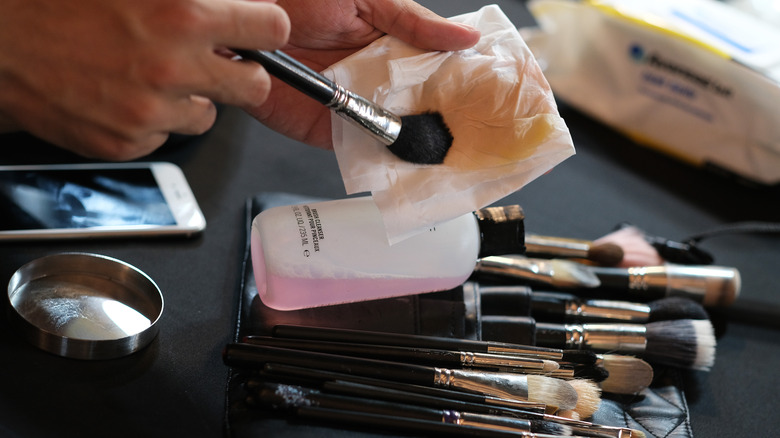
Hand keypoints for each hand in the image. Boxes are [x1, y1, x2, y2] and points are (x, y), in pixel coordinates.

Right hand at [0, 0, 289, 159]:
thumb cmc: (59, 1)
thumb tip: (239, 3)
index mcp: (182, 13)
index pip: (271, 29)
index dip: (265, 29)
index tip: (257, 30)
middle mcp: (172, 66)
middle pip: (256, 86)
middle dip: (243, 73)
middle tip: (219, 62)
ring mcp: (150, 111)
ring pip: (209, 116)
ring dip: (192, 98)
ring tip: (151, 75)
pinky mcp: (129, 142)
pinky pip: (166, 136)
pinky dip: (153, 120)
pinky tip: (123, 95)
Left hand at [241, 0, 480, 148]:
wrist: (244, 21)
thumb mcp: (370, 0)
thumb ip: (415, 22)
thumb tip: (467, 37)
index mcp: (388, 48)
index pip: (432, 73)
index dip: (458, 87)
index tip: (488, 103)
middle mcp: (373, 80)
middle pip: (417, 110)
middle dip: (444, 125)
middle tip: (477, 140)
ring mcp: (351, 108)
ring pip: (393, 134)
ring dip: (417, 147)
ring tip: (451, 158)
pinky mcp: (324, 131)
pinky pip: (358, 150)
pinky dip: (380, 160)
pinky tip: (406, 164)